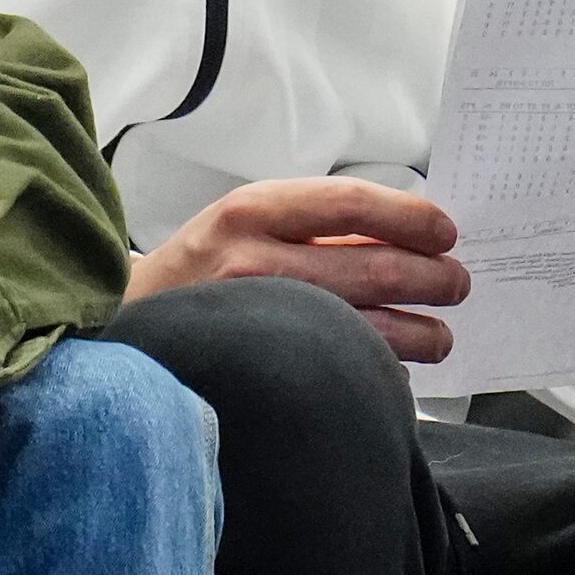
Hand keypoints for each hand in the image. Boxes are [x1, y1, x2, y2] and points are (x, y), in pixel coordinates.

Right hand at [129, 177, 469, 362]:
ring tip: (441, 336)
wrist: (117, 329)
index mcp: (251, 211)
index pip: (351, 203)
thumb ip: (313, 228)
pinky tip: (396, 370)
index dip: (411, 218)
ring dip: (421, 333)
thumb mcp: (244, 226)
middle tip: (457, 285)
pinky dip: (377, 370)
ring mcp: (252, 321)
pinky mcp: (253, 372)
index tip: (446, 233)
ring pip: (364, 328)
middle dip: (431, 278)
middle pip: (371, 267)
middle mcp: (250, 261)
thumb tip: (406, 238)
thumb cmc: (198, 274)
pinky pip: (336, 369)